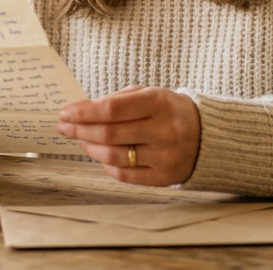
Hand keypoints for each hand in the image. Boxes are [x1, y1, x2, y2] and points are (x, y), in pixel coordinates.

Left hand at [56, 86, 200, 185]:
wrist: (208, 136)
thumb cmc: (170, 111)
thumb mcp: (150, 94)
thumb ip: (117, 100)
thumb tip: (81, 111)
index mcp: (160, 103)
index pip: (112, 109)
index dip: (84, 112)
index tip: (65, 112)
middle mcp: (164, 131)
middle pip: (109, 133)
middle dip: (80, 130)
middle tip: (64, 126)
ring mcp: (165, 157)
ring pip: (114, 156)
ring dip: (90, 147)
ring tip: (80, 139)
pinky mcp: (164, 178)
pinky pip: (124, 175)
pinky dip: (106, 164)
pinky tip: (100, 154)